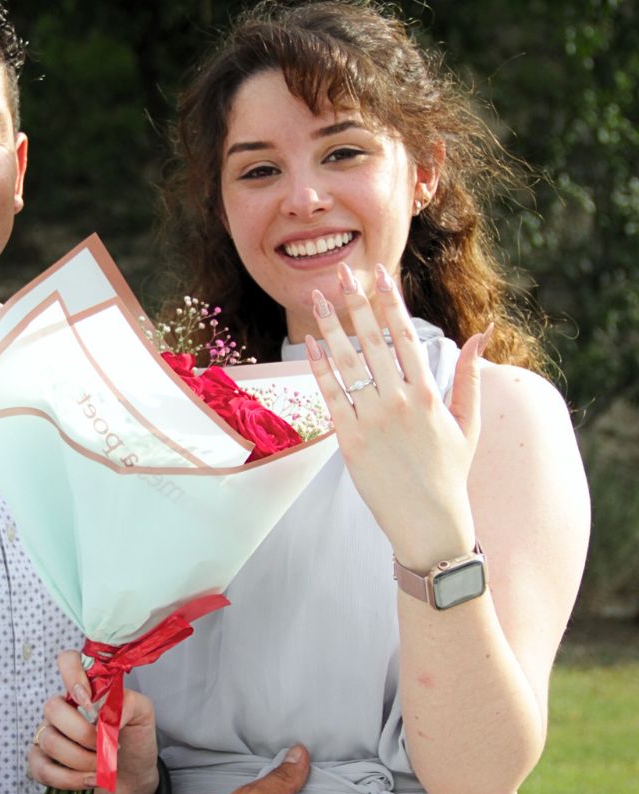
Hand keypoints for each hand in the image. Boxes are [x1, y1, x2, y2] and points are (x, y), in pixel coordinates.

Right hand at [27, 650, 158, 793]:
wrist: (135, 781)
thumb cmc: (135, 743)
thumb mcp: (143, 716)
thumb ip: (129, 703)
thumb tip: (105, 714)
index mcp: (86, 690)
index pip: (67, 662)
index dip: (72, 675)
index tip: (89, 701)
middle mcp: (63, 709)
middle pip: (52, 708)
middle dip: (82, 732)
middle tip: (105, 745)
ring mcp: (50, 735)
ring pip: (50, 741)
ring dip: (81, 759)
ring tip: (103, 766)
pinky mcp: (43, 764)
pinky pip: (41, 769)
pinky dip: (68, 779)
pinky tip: (90, 780)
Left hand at [306, 263, 490, 570]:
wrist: (428, 521)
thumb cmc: (449, 471)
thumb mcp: (468, 422)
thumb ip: (468, 375)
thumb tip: (481, 333)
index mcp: (428, 394)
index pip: (406, 336)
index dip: (391, 303)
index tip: (380, 275)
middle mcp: (399, 401)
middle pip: (372, 340)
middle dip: (355, 302)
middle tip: (341, 272)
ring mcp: (372, 420)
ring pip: (347, 362)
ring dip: (330, 326)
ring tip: (317, 296)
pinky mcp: (350, 440)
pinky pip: (331, 395)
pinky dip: (320, 367)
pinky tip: (311, 342)